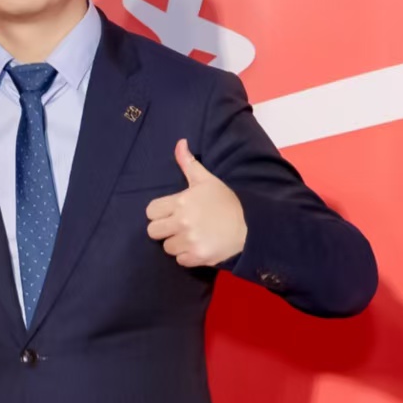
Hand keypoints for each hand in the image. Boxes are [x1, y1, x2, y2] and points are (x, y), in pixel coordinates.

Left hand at [145, 138, 246, 267]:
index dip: (160, 212)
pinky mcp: (198, 256)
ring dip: (176, 243)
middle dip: (164, 229)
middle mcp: (182, 221)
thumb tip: (180, 142)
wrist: (251, 225)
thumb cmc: (226, 201)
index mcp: (181, 201)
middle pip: (153, 231)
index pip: (150, 211)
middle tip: (180, 226)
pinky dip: (187, 256)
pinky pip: (179, 260)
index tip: (172, 212)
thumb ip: (188, 163)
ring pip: (166, 247)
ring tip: (192, 236)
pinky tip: (199, 246)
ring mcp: (190, 240)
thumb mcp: (207, 180)